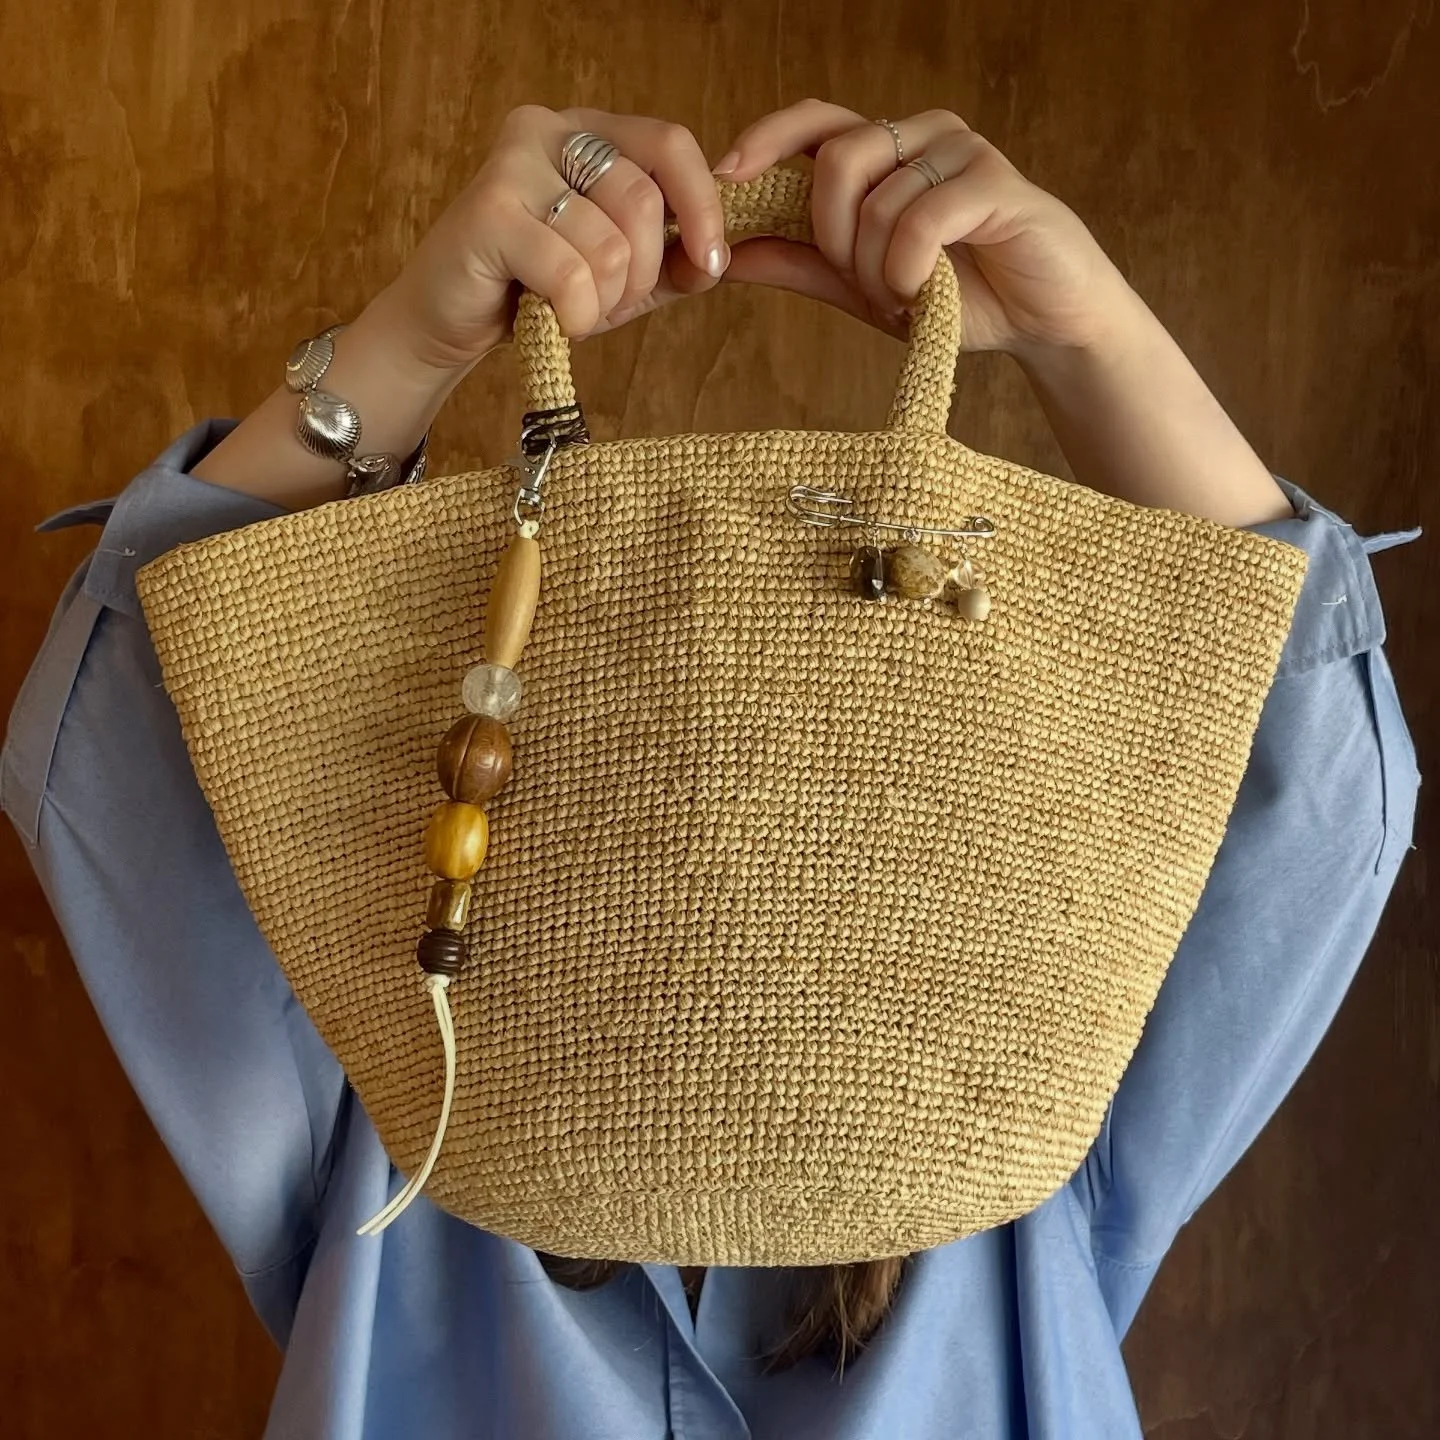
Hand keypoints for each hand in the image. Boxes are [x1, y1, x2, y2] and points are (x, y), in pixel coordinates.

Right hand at [382, 104, 735, 372]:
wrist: (450, 321)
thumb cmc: (540, 291)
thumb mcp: (625, 276)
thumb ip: (676, 262)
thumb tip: (722, 258)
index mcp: (591, 132)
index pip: (670, 144)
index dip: (703, 206)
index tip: (711, 262)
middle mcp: (550, 129)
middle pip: (644, 200)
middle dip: (642, 274)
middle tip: (611, 303)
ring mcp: (514, 164)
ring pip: (610, 245)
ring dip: (603, 301)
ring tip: (572, 310)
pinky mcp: (488, 210)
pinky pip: (571, 274)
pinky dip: (575, 314)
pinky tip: (553, 319)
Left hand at [708, 99, 1140, 359]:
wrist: (1042, 325)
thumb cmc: (957, 299)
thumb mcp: (863, 290)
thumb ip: (802, 266)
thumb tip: (729, 255)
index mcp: (885, 153)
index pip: (815, 121)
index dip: (766, 139)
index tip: (726, 178)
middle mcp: (919, 137)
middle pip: (837, 160)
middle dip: (834, 237)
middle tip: (863, 285)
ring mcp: (960, 152)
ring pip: (877, 200)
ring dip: (878, 269)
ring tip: (907, 297)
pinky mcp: (996, 181)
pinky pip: (920, 220)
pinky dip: (909, 268)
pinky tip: (926, 292)